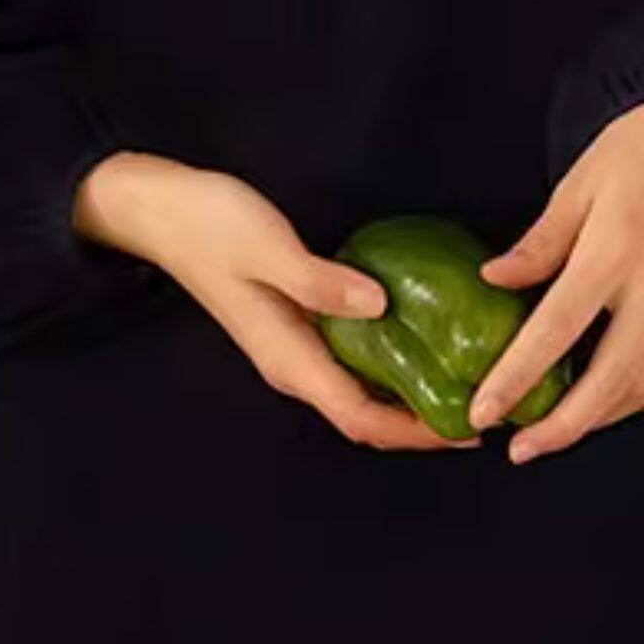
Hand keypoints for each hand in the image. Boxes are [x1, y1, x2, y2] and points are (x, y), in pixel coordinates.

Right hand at [71, 153, 482, 451]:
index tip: (469, 427)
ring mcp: (293, 348)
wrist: (158, 211)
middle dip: (423, 425)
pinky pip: (353, 365)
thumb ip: (321, 283)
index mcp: (289, 359)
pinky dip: (391, 368)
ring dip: (410, 400)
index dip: (418, 432)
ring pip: (360, 395)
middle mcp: (293, 365)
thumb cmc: (210, 226)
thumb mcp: (268, 248)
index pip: (362, 418)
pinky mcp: (296, 325)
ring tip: (464, 383)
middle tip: (484, 409)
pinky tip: (422, 343)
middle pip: (366, 418)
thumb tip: (381, 307)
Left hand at [465, 100, 643, 463]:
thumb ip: (540, 241)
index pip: (557, 329)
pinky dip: (638, 398)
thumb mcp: (581, 182)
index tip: (486, 408)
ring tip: (559, 433)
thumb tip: (496, 279)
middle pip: (610, 377)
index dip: (517, 376)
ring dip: (600, 419)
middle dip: (563, 425)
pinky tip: (608, 405)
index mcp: (617, 248)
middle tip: (522, 447)